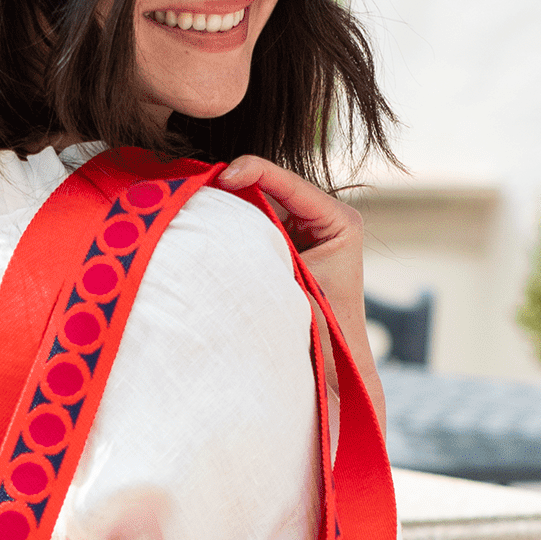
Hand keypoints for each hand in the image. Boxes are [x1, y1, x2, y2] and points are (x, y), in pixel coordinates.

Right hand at [217, 155, 386, 427]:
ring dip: (233, 203)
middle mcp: (327, 219)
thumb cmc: (323, 333)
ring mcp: (307, 230)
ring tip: (199, 201)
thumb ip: (263, 253)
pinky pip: (257, 222)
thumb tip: (222, 226)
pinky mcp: (289, 243)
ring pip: (261, 203)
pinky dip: (235, 221)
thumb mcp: (292, 287)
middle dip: (237, 184)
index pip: (291, 183)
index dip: (255, 172)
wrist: (336, 368)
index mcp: (341, 222)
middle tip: (201, 186)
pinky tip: (208, 222)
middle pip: (273, 188)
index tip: (223, 175)